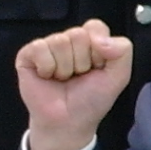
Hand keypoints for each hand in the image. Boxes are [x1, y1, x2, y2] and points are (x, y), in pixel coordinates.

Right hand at [16, 19, 135, 149]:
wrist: (68, 122)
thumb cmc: (91, 99)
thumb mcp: (119, 76)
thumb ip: (123, 51)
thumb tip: (101, 39)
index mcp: (90, 41)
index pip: (95, 27)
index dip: (98, 50)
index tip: (97, 68)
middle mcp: (68, 40)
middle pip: (78, 34)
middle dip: (82, 62)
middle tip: (78, 77)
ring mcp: (47, 46)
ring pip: (60, 41)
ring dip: (65, 68)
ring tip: (63, 79)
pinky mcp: (27, 54)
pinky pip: (39, 48)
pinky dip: (47, 67)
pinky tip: (47, 77)